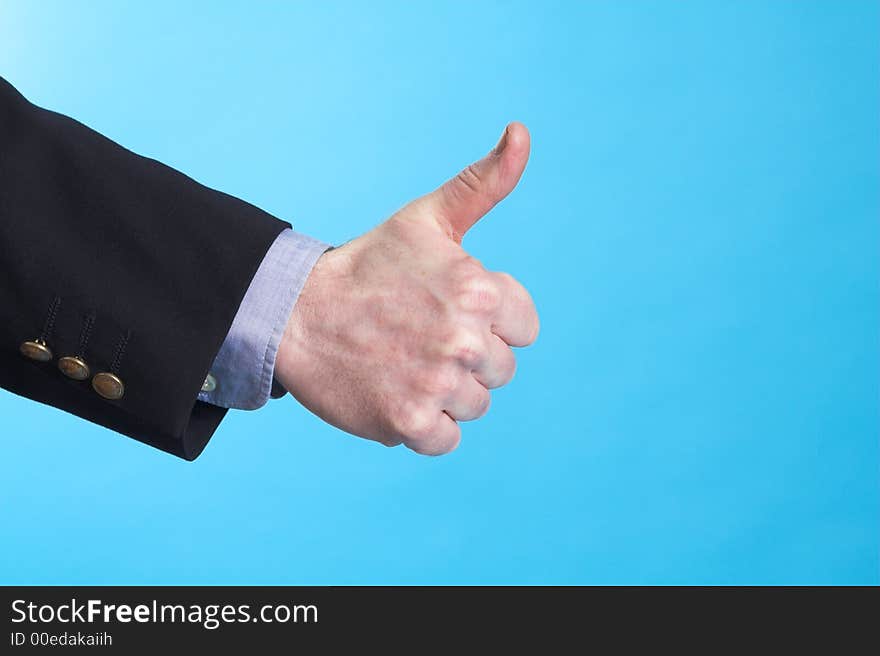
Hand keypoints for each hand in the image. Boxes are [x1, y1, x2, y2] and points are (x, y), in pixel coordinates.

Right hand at [275, 123, 538, 454]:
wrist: (297, 314)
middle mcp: (464, 339)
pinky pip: (446, 440)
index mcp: (479, 289)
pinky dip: (422, 426)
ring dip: (444, 393)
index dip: (489, 323)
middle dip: (466, 359)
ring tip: (401, 363)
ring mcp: (437, 384)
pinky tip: (392, 392)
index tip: (446, 311)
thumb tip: (522, 132)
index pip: (525, 329)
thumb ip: (484, 183)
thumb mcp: (428, 217)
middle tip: (416, 337)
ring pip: (475, 406)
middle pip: (500, 371)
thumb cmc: (369, 266)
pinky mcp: (410, 424)